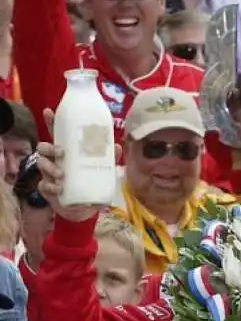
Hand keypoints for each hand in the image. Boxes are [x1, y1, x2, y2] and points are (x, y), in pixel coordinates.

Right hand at [36, 108, 108, 222]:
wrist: (85, 208)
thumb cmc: (92, 183)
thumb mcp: (104, 171)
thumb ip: (110, 159)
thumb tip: (118, 146)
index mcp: (69, 151)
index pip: (58, 133)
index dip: (52, 121)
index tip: (48, 111)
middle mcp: (56, 160)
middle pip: (44, 146)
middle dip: (50, 147)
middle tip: (61, 152)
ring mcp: (49, 174)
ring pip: (41, 163)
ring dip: (50, 167)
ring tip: (62, 175)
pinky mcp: (46, 188)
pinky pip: (43, 184)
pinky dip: (50, 186)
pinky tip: (59, 188)